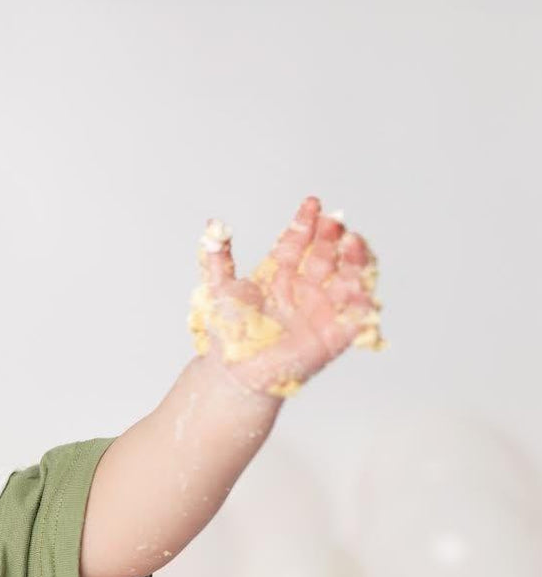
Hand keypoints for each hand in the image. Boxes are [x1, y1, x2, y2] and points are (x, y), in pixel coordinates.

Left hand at [186, 195, 384, 398]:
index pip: (297, 242)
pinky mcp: (334, 336)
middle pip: (324, 255)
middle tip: (334, 220)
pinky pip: (355, 316)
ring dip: (354, 259)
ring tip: (353, 241)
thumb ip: (217, 256)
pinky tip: (363, 281)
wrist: (232, 372)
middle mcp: (303, 289)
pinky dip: (363, 298)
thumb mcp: (218, 288)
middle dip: (331, 236)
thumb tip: (213, 223)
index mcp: (279, 275)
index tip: (312, 203)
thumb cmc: (226, 333)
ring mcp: (321, 311)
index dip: (305, 223)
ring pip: (346, 278)